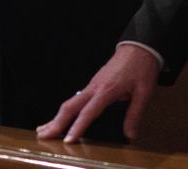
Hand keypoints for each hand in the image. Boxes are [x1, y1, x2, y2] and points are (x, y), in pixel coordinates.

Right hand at [38, 43, 158, 142]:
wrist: (138, 47)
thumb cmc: (141, 67)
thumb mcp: (143, 93)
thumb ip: (134, 114)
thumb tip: (130, 134)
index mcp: (106, 90)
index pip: (88, 112)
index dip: (77, 127)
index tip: (68, 140)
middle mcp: (94, 87)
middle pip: (69, 106)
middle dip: (56, 121)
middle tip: (43, 134)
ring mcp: (92, 85)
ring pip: (70, 102)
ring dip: (57, 116)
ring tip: (45, 129)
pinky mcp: (94, 84)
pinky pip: (76, 99)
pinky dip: (66, 110)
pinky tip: (63, 117)